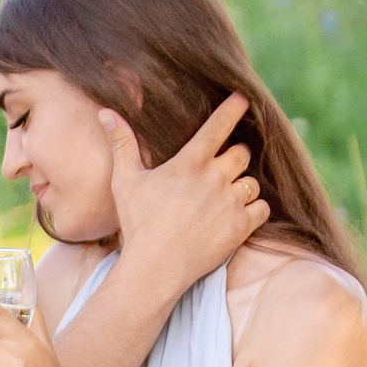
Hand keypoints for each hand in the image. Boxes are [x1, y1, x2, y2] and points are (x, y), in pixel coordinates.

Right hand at [108, 93, 269, 289]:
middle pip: (242, 153)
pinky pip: (261, 208)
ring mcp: (230, 202)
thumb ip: (122, 144)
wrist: (155, 267)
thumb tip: (106, 112)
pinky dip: (253, 210)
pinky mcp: (241, 226)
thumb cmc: (138, 223)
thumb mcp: (125, 181)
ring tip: (224, 199)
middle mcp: (214, 178)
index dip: (233, 109)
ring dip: (242, 186)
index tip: (244, 99)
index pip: (219, 126)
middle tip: (219, 171)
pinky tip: (237, 216)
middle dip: (234, 158)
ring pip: (252, 182)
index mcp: (190, 163)